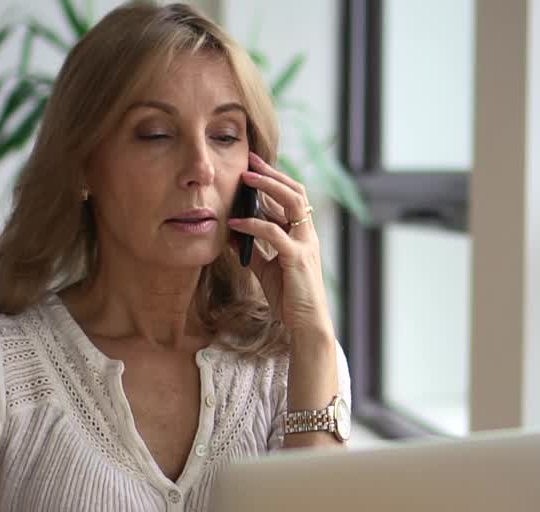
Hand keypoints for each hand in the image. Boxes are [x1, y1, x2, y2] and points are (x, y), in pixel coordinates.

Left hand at [227, 152, 335, 340]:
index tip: (254, 166)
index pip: (292, 197)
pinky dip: (253, 224)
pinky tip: (235, 222)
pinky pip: (274, 233)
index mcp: (302, 235)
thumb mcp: (265, 269)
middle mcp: (307, 234)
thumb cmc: (289, 297)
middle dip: (272, 173)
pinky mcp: (296, 258)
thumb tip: (232, 233)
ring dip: (268, 187)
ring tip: (246, 178)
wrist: (305, 323)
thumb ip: (253, 250)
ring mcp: (304, 244)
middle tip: (250, 160)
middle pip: (295, 191)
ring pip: (291, 203)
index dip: (274, 180)